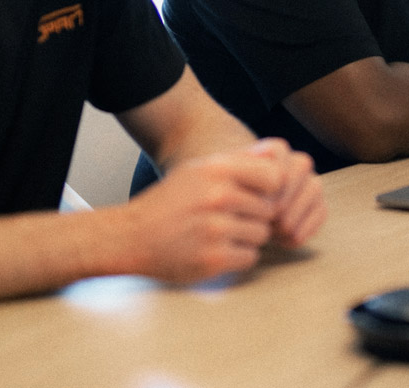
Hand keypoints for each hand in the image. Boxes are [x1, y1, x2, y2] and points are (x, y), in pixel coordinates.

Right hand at [123, 142, 321, 282]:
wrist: (132, 236)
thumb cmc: (171, 201)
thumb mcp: (199, 169)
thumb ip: (239, 160)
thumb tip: (276, 151)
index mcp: (216, 170)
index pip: (274, 177)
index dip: (270, 189)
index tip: (256, 196)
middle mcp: (218, 196)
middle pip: (269, 209)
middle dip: (255, 216)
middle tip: (229, 218)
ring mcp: (216, 229)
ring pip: (262, 234)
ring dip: (247, 237)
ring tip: (220, 233)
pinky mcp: (214, 259)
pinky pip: (250, 257)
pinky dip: (238, 256)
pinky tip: (216, 249)